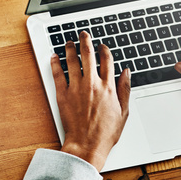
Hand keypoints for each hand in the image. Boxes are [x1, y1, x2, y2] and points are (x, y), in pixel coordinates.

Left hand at [53, 32, 130, 170]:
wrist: (87, 145)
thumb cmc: (105, 132)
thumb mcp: (123, 111)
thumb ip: (125, 89)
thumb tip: (126, 73)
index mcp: (108, 88)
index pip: (107, 61)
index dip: (104, 50)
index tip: (102, 45)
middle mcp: (92, 84)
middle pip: (88, 56)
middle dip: (86, 41)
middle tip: (83, 34)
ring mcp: (76, 88)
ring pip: (72, 61)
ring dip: (70, 49)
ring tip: (69, 42)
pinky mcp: (62, 95)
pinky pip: (57, 74)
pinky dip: (55, 63)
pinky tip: (54, 57)